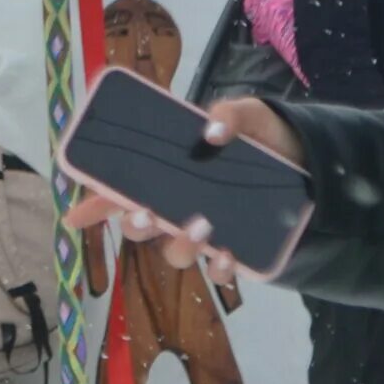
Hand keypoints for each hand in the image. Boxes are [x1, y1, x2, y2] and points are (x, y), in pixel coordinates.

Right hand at [62, 98, 304, 284]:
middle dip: (135, 225)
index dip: (94, 205)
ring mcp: (204, 231)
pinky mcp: (235, 250)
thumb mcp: (249, 114)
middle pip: (140, 226)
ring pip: (175, 252)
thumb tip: (211, 133)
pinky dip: (220, 267)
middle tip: (144, 215)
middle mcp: (178, 207)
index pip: (120, 191)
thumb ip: (230, 114)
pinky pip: (218, 270)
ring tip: (201, 227)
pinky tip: (229, 256)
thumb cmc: (264, 137)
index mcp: (168, 174)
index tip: (73, 216)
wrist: (310, 164)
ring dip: (180, 245)